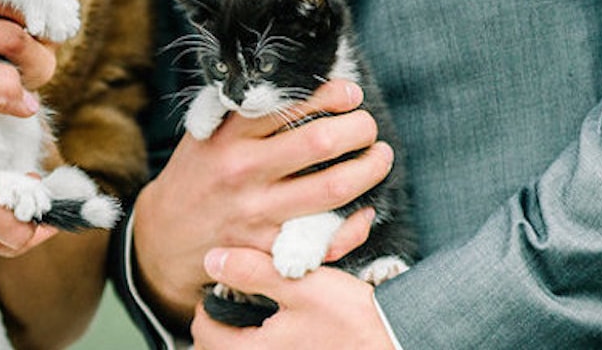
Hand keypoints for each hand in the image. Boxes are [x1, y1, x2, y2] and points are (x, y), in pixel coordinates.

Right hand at [132, 80, 394, 325]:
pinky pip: (325, 237)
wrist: (164, 237)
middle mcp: (244, 171)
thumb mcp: (207, 133)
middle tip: (369, 127)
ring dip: (370, 169)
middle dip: (359, 129)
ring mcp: (257, 213)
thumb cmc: (197, 176)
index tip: (351, 93)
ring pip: (332, 189)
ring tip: (380, 157)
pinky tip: (366, 208)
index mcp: (229, 136)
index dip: (333, 95)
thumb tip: (301, 81)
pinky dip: (355, 224)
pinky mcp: (268, 249)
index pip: (291, 105)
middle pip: (320, 143)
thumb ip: (246, 110)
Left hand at [192, 247, 395, 349]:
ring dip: (239, 338)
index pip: (204, 332)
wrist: (398, 342)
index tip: (226, 286)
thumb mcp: (303, 286)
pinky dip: (262, 344)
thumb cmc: (355, 319)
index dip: (209, 304)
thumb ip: (254, 271)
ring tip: (256, 315)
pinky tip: (280, 329)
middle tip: (235, 300)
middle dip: (219, 325)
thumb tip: (213, 259)